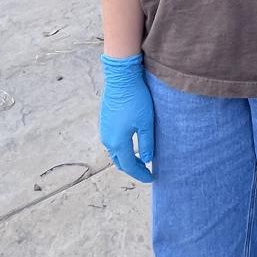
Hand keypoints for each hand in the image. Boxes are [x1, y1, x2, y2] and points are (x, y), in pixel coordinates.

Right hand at [100, 54, 153, 182]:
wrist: (121, 78)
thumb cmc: (136, 99)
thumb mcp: (146, 123)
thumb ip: (146, 144)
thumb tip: (146, 160)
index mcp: (118, 142)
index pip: (129, 166)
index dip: (140, 174)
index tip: (151, 178)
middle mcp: (108, 139)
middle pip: (120, 161)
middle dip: (133, 168)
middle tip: (146, 170)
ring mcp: (104, 130)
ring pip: (114, 152)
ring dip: (126, 158)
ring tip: (140, 159)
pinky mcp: (105, 121)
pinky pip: (112, 141)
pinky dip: (121, 148)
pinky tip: (131, 143)